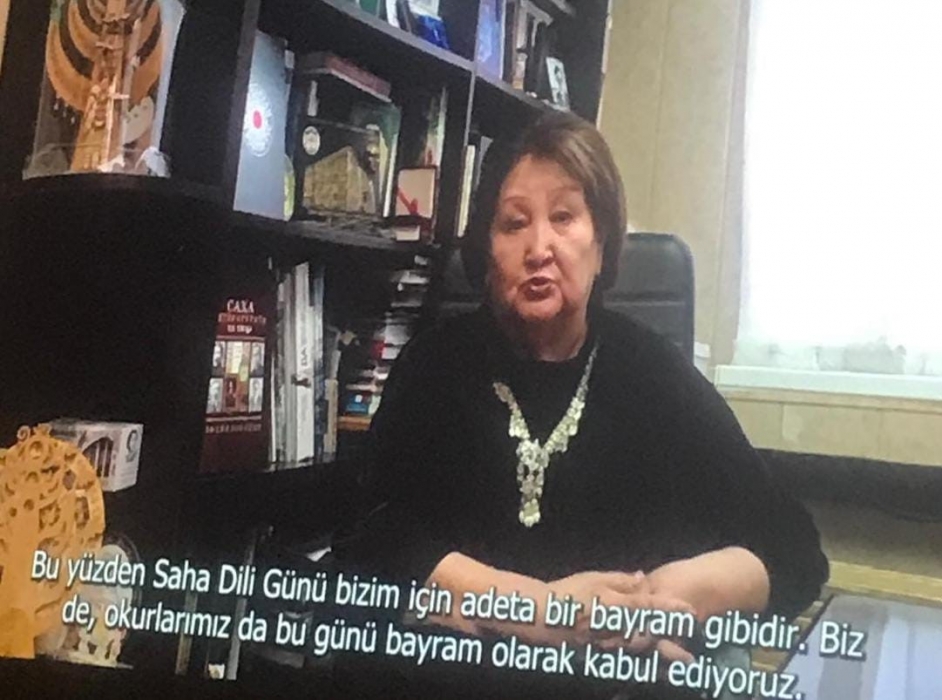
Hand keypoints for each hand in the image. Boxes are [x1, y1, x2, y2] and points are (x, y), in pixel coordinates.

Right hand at [544, 571, 695, 660]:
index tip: (690, 611)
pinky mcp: (600, 657)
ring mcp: (609, 647)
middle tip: (694, 650)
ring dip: (662, 659)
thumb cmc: (568, 593)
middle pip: (652, 637)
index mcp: (616, 607)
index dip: (671, 608)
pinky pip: (626, 663)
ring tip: (683, 665)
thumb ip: (620, 581)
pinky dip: (643, 667)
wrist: (541, 617)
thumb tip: (643, 578)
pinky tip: (654, 670)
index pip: (650, 606)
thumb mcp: (594, 579)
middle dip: (674, 643)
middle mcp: (616, 629)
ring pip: (641, 655)